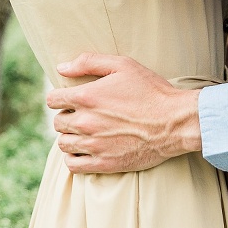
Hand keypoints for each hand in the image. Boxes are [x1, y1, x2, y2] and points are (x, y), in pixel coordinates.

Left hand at [47, 54, 201, 173]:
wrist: (174, 122)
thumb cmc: (151, 90)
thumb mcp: (123, 65)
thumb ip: (89, 62)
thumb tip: (61, 67)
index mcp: (87, 96)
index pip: (52, 99)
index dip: (60, 97)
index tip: (70, 98)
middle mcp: (85, 122)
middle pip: (58, 122)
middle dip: (67, 116)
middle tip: (83, 114)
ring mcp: (93, 145)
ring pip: (63, 144)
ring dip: (70, 137)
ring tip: (85, 132)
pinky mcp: (103, 163)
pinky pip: (72, 165)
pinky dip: (74, 158)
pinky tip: (85, 150)